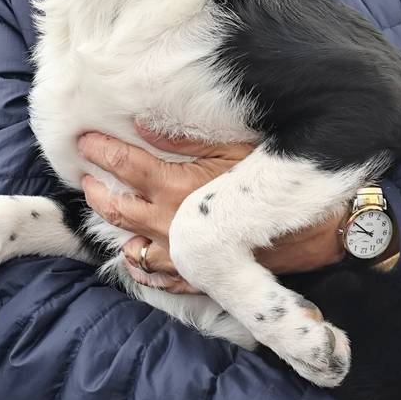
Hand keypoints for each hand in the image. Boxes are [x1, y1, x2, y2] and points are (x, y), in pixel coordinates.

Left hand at [79, 127, 346, 291]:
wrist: (316, 229)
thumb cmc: (275, 182)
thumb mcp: (232, 148)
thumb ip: (183, 139)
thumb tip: (141, 123)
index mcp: (175, 188)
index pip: (123, 165)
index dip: (100, 150)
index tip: (84, 140)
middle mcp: (169, 224)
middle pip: (116, 208)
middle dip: (96, 189)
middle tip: (86, 174)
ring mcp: (180, 255)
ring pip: (130, 243)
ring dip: (113, 225)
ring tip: (104, 207)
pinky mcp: (197, 276)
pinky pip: (156, 276)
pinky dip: (140, 265)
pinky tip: (134, 254)